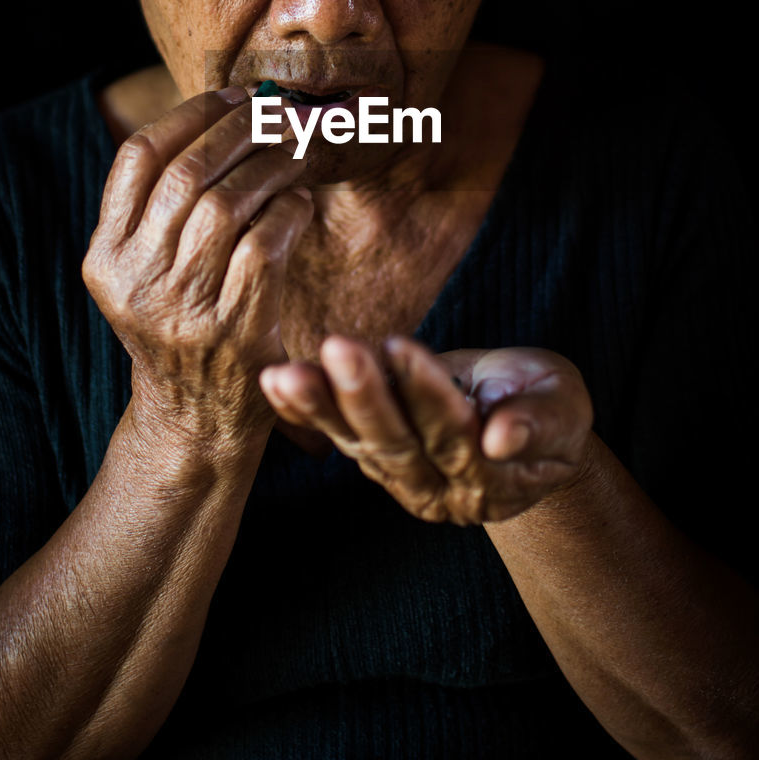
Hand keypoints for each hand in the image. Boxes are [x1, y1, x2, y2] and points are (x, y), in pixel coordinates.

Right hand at [83, 88, 313, 453]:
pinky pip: (267, 243)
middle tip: (275, 110)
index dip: (188, 115)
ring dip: (271, 162)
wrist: (195, 418)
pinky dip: (288, 210)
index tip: (229, 94)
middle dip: (239, 128)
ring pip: (230, 202)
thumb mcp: (143, 273)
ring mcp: (184, 307)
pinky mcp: (235, 327)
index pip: (137, 158)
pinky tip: (298, 201)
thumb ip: (160, 208)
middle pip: (188, 174)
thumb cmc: (179, 324)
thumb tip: (221, 114)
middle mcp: (137, 280)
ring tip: (295, 147)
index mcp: (106, 257)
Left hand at [259, 337, 592, 522]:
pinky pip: (335, 435)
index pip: (453, 435)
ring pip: (358, 442)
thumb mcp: (564, 408)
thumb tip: (502, 438)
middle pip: (396, 444)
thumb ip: (541, 423)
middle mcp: (437, 489)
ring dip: (320, 406)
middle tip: (337, 348)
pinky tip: (274, 383)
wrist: (523, 427)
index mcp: (489, 479)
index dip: (427, 393)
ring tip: (286, 374)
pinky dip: (303, 410)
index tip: (403, 349)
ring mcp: (401, 478)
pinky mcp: (374, 457)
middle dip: (364, 395)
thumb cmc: (549, 406)